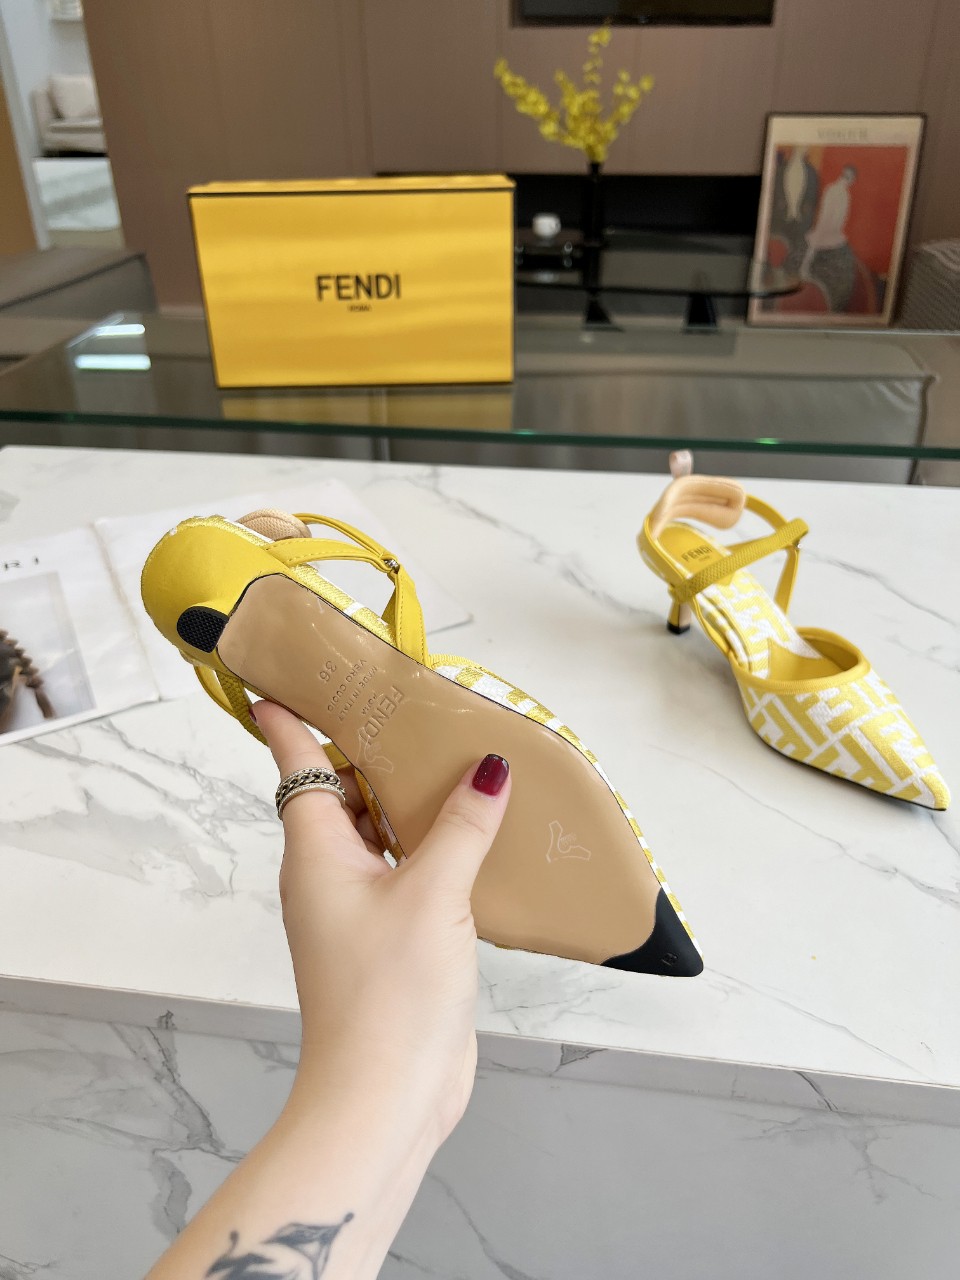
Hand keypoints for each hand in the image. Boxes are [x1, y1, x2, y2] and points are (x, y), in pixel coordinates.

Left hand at [253, 700, 510, 1149]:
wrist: (385, 1096)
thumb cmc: (390, 993)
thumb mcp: (433, 894)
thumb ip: (462, 826)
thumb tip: (489, 767)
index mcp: (315, 851)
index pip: (296, 764)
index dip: (290, 718)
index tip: (285, 675)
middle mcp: (327, 873)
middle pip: (343, 791)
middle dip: (376, 751)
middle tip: (417, 705)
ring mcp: (357, 908)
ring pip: (379, 832)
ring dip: (411, 801)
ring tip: (457, 757)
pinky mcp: (389, 937)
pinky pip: (405, 871)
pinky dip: (432, 845)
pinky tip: (476, 832)